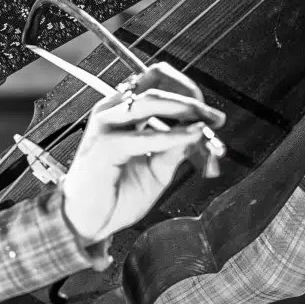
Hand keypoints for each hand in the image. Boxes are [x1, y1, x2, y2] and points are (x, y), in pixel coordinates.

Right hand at [62, 63, 225, 244]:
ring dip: (184, 108)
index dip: (186, 90)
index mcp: (121, 112)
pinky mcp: (104, 146)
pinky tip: (191, 137)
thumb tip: (201, 131)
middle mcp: (112, 111)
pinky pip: (146, 135)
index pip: (156, 81)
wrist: (88, 222)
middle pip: (155, 82)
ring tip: (206, 124)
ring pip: (151, 99)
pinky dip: (174, 135)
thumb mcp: (157, 170)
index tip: (210, 114)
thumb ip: (175, 149)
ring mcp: (106, 125)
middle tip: (216, 117)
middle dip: (191, 99)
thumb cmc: (116, 195)